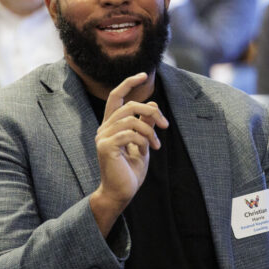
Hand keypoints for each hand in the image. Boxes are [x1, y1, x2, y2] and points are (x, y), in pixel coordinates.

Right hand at [90, 73, 168, 234]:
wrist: (121, 193)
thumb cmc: (130, 170)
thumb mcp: (143, 143)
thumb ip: (146, 125)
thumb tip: (152, 104)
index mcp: (111, 125)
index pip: (116, 97)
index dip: (128, 83)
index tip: (142, 75)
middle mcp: (103, 128)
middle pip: (129, 105)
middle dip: (151, 112)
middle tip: (165, 125)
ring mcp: (102, 137)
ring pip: (131, 119)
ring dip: (150, 131)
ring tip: (157, 145)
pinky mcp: (105, 147)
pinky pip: (129, 134)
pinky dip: (143, 139)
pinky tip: (148, 150)